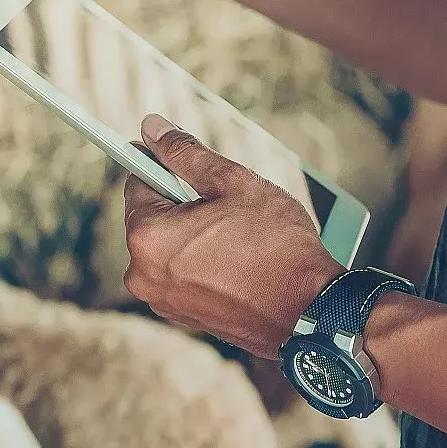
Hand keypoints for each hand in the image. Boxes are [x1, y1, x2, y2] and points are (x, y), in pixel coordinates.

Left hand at [122, 115, 343, 357]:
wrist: (309, 311)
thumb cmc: (276, 246)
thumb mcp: (233, 183)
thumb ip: (187, 154)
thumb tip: (153, 129)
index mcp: (148, 237)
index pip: (138, 184)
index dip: (163, 167)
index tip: (182, 161)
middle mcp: (143, 274)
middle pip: (152, 219)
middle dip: (182, 205)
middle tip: (226, 206)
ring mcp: (162, 301)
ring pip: (169, 250)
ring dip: (193, 236)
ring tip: (236, 236)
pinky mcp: (183, 318)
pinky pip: (183, 276)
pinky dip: (202, 264)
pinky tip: (236, 261)